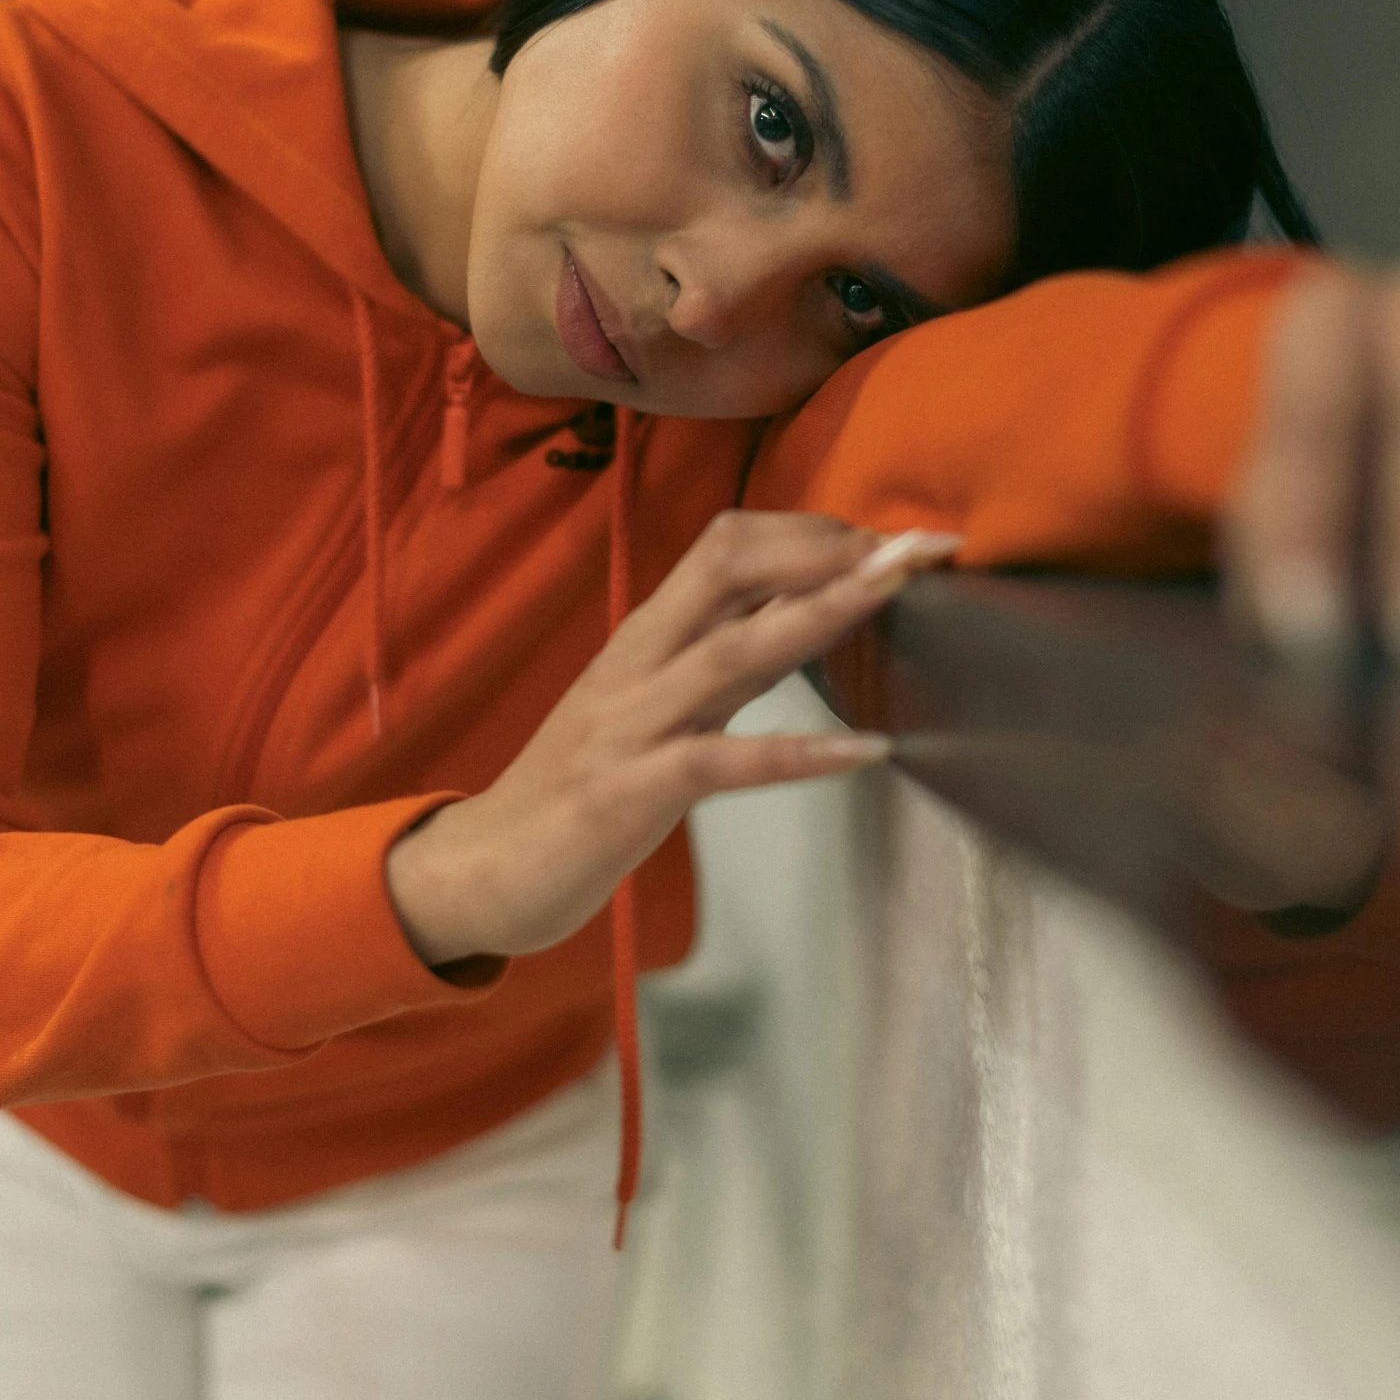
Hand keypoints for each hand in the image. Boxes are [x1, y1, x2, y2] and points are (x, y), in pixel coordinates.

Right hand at [385, 516, 957, 967]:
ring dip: (821, 613)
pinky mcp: (625, 794)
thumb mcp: (659, 705)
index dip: (814, 530)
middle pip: (730, 564)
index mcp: (647, 635)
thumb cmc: (579, 787)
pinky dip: (797, 753)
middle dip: (830, 548)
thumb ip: (728, 655)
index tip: (894, 537)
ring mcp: (629, 725)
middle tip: (920, 546)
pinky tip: (865, 750)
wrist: (479, 870)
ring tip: (900, 595)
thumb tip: (813, 607)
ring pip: (732, 648)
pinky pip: (718, 761)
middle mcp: (638, 662)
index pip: (729, 543)